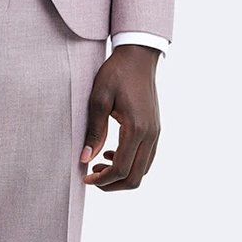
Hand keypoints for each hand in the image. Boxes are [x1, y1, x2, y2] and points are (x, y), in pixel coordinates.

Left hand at [80, 44, 160, 190]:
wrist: (138, 57)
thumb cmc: (116, 73)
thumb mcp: (98, 98)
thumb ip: (94, 130)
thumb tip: (85, 159)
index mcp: (136, 128)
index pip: (121, 169)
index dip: (102, 179)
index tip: (85, 178)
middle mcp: (150, 135)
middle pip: (135, 178)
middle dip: (112, 184)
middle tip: (92, 177)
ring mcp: (156, 133)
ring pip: (142, 171)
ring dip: (122, 176)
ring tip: (100, 165)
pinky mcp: (155, 129)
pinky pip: (146, 158)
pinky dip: (131, 164)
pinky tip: (113, 153)